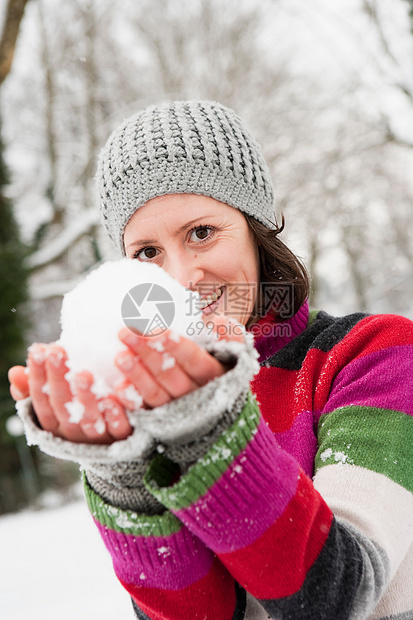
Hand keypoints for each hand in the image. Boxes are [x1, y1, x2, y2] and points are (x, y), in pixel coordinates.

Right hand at [8, 344, 131, 443]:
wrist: (115, 440)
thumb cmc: (77, 409)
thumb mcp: (55, 400)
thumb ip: (35, 387)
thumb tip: (14, 373)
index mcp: (53, 421)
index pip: (41, 398)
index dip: (38, 376)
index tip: (39, 350)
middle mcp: (71, 431)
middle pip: (62, 405)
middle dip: (58, 378)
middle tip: (57, 351)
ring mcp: (96, 436)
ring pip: (88, 419)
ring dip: (85, 396)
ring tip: (83, 373)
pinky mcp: (121, 437)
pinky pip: (117, 429)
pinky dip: (114, 415)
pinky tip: (112, 397)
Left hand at [114, 314, 243, 409]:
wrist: (214, 405)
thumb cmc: (216, 364)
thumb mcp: (228, 351)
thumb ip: (229, 335)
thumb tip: (220, 322)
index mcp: (214, 375)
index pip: (194, 360)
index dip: (177, 346)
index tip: (159, 330)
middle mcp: (197, 396)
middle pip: (170, 375)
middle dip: (148, 354)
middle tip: (126, 332)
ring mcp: (177, 412)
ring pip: (156, 395)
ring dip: (136, 376)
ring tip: (119, 357)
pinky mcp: (159, 423)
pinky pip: (144, 414)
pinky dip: (130, 402)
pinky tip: (116, 389)